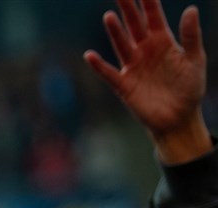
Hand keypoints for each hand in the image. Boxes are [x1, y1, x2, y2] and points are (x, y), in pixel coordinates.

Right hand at [85, 0, 210, 163]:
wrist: (179, 117)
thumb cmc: (189, 87)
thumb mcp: (195, 59)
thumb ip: (191, 35)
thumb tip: (190, 9)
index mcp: (163, 41)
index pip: (153, 16)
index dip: (148, 1)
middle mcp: (145, 50)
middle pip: (134, 25)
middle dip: (127, 8)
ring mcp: (133, 67)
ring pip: (122, 44)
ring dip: (115, 31)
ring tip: (109, 16)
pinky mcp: (124, 85)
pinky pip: (109, 73)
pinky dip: (99, 65)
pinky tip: (90, 56)